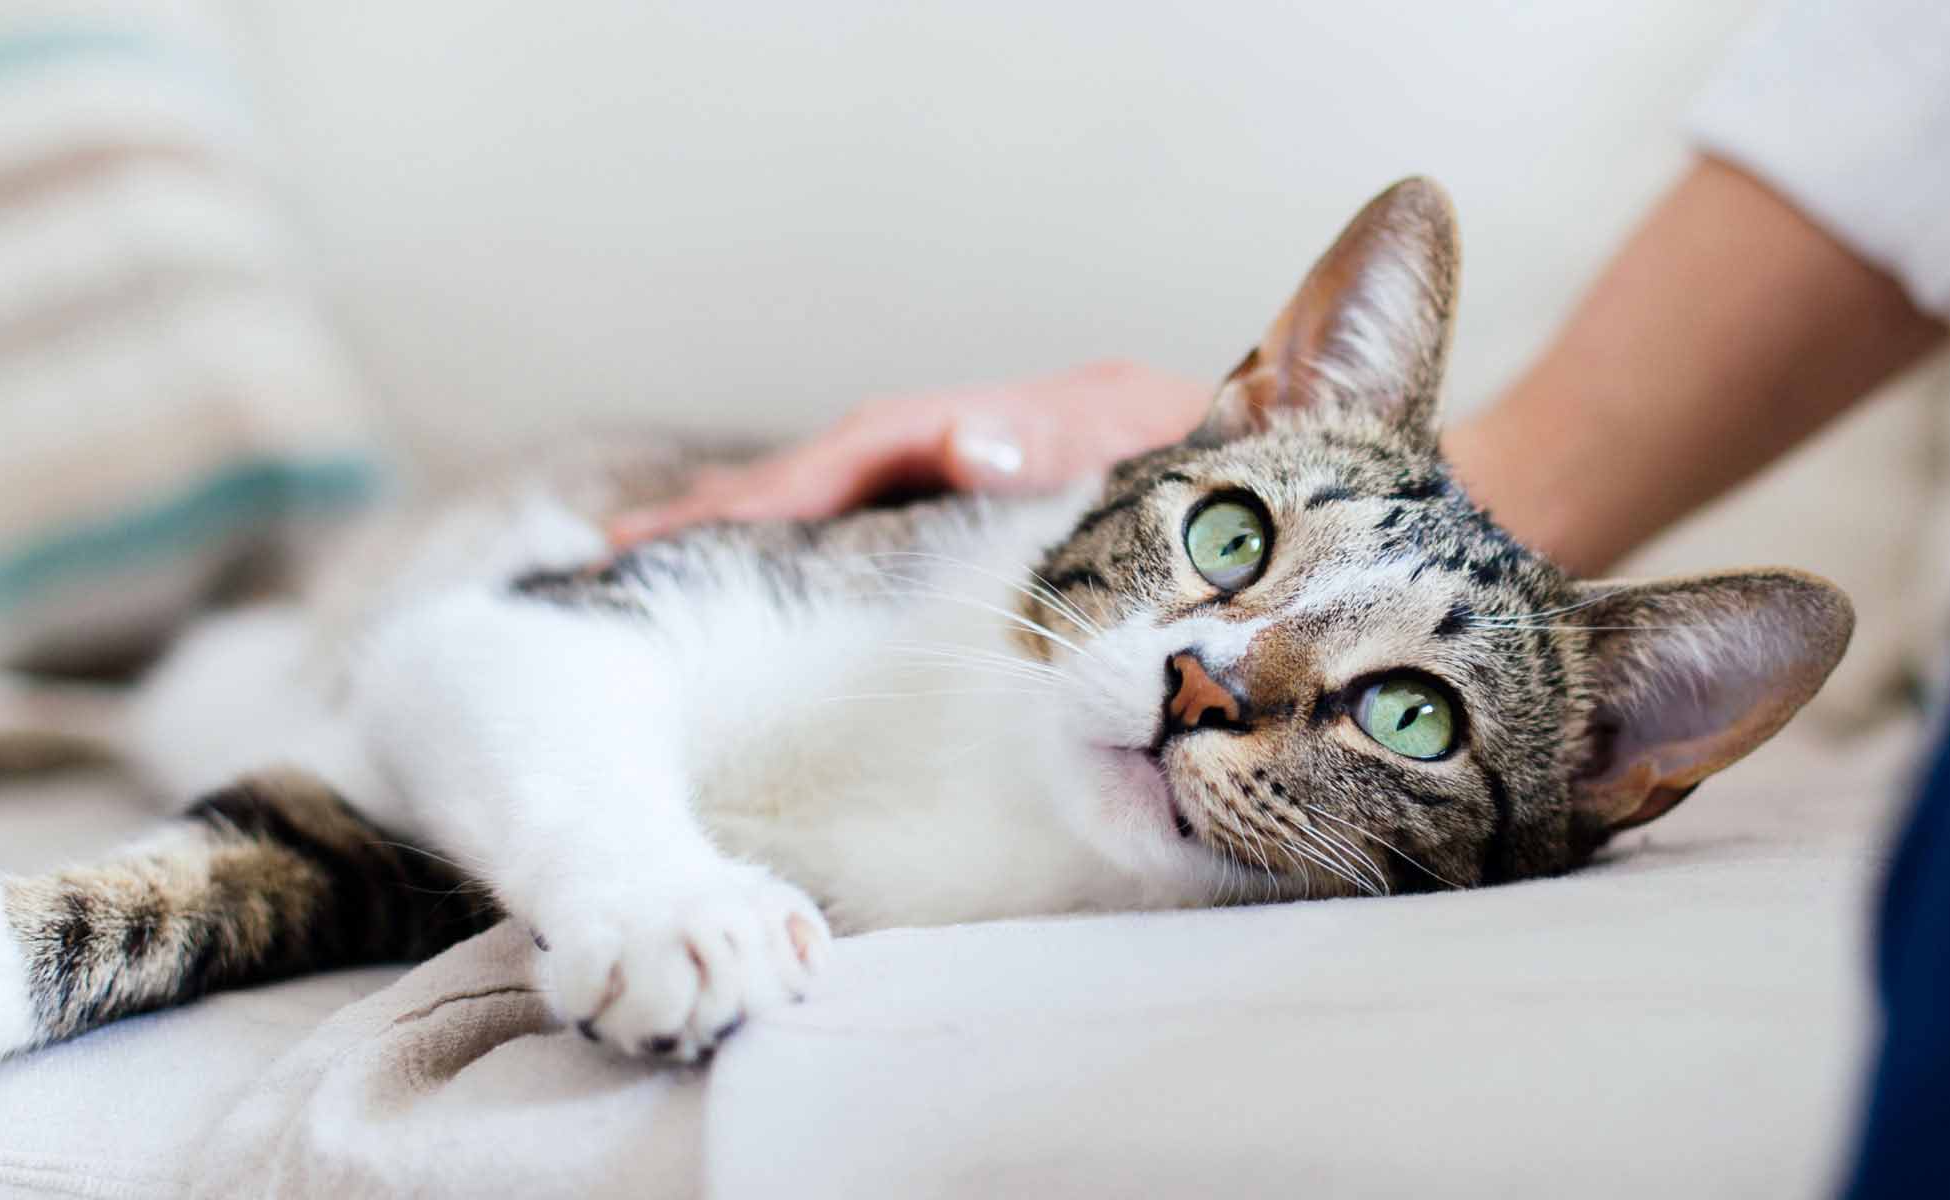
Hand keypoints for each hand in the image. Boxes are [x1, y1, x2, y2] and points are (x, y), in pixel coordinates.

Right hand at [606, 360, 1205, 545]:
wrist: (1321, 519)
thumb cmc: (1255, 497)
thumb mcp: (1168, 457)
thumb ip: (1069, 447)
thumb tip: (959, 439)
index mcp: (1029, 422)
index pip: (886, 439)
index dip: (796, 478)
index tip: (715, 520)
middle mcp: (999, 445)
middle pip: (843, 464)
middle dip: (738, 503)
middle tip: (628, 549)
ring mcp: (994, 490)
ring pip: (856, 503)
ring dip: (760, 532)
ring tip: (656, 569)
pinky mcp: (999, 540)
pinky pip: (890, 541)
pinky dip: (818, 560)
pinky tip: (761, 597)